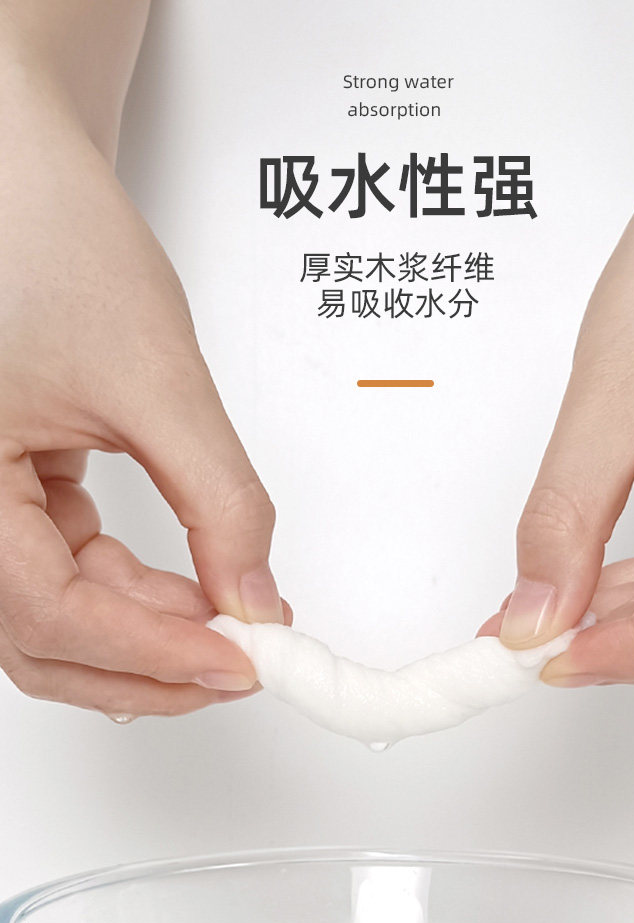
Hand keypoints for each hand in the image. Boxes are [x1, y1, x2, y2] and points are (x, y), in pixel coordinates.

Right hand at [0, 45, 285, 716]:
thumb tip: (254, 598)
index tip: (236, 661)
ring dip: (144, 639)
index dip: (147, 651)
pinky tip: (190, 593)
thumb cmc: (52, 244)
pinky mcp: (14, 502)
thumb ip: (217, 499)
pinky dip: (132, 599)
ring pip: (55, 621)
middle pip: (42, 640)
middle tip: (239, 664)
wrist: (31, 188)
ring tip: (227, 624)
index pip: (45, 609)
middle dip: (146, 666)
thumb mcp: (155, 379)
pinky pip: (66, 578)